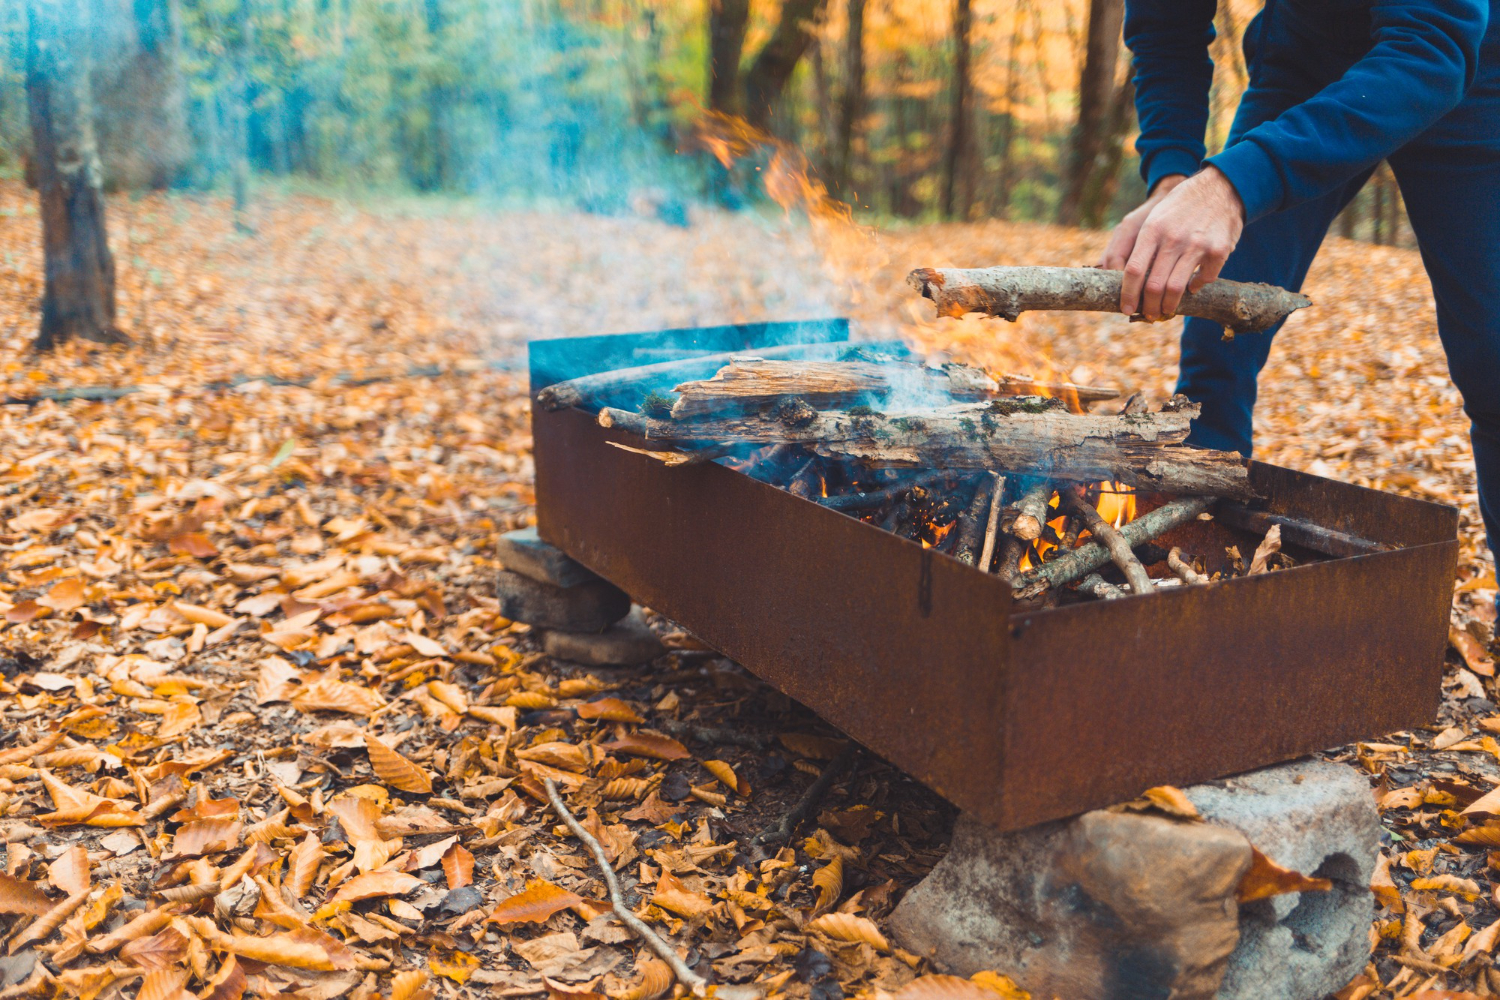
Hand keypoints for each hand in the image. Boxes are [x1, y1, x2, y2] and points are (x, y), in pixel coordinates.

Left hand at [1097, 167, 1244, 319]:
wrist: (1219, 187)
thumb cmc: (1178, 207)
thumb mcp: (1152, 217)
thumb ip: (1136, 245)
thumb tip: (1112, 272)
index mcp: (1152, 230)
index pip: (1133, 271)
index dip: (1128, 295)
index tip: (1126, 309)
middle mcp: (1172, 239)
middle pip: (1154, 286)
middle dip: (1149, 307)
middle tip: (1148, 315)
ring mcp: (1196, 245)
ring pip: (1176, 288)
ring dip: (1169, 305)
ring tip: (1166, 310)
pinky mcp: (1218, 250)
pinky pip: (1203, 279)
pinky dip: (1195, 288)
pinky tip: (1191, 288)